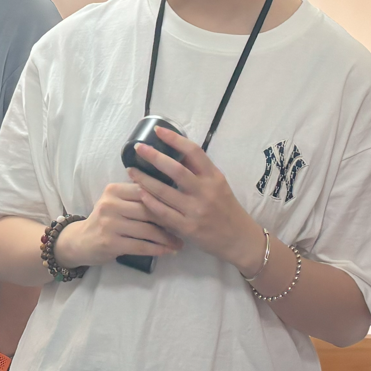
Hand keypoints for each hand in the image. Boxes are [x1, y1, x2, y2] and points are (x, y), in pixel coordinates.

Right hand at [55, 182, 180, 268]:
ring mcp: (109, 224)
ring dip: (167, 238)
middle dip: (170, 220)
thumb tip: (172, 195)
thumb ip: (136, 197)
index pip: (146, 191)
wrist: (80, 242)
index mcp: (113, 190)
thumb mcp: (116, 202)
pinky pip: (141, 245)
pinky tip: (168, 251)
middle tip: (186, 227)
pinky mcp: (111, 242)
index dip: (166, 200)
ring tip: (180, 243)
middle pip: (148, 210)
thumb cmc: (105, 220)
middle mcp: (110, 204)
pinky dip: (158, 249)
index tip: (183, 207)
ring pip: (147, 230)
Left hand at [128, 125, 265, 269]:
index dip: (175, 139)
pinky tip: (140, 193)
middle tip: (138, 148)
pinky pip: (163, 213)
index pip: (194, 152)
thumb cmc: (226, 208)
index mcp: (214, 177)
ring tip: (132, 171)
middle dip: (154, 156)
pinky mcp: (188, 228)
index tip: (158, 130)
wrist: (239, 239)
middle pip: (176, 169)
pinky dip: (149, 201)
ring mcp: (196, 211)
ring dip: (144, 179)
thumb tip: (175, 149)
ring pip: (164, 191)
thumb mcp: (218, 185)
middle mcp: (206, 192)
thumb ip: (199, 170)